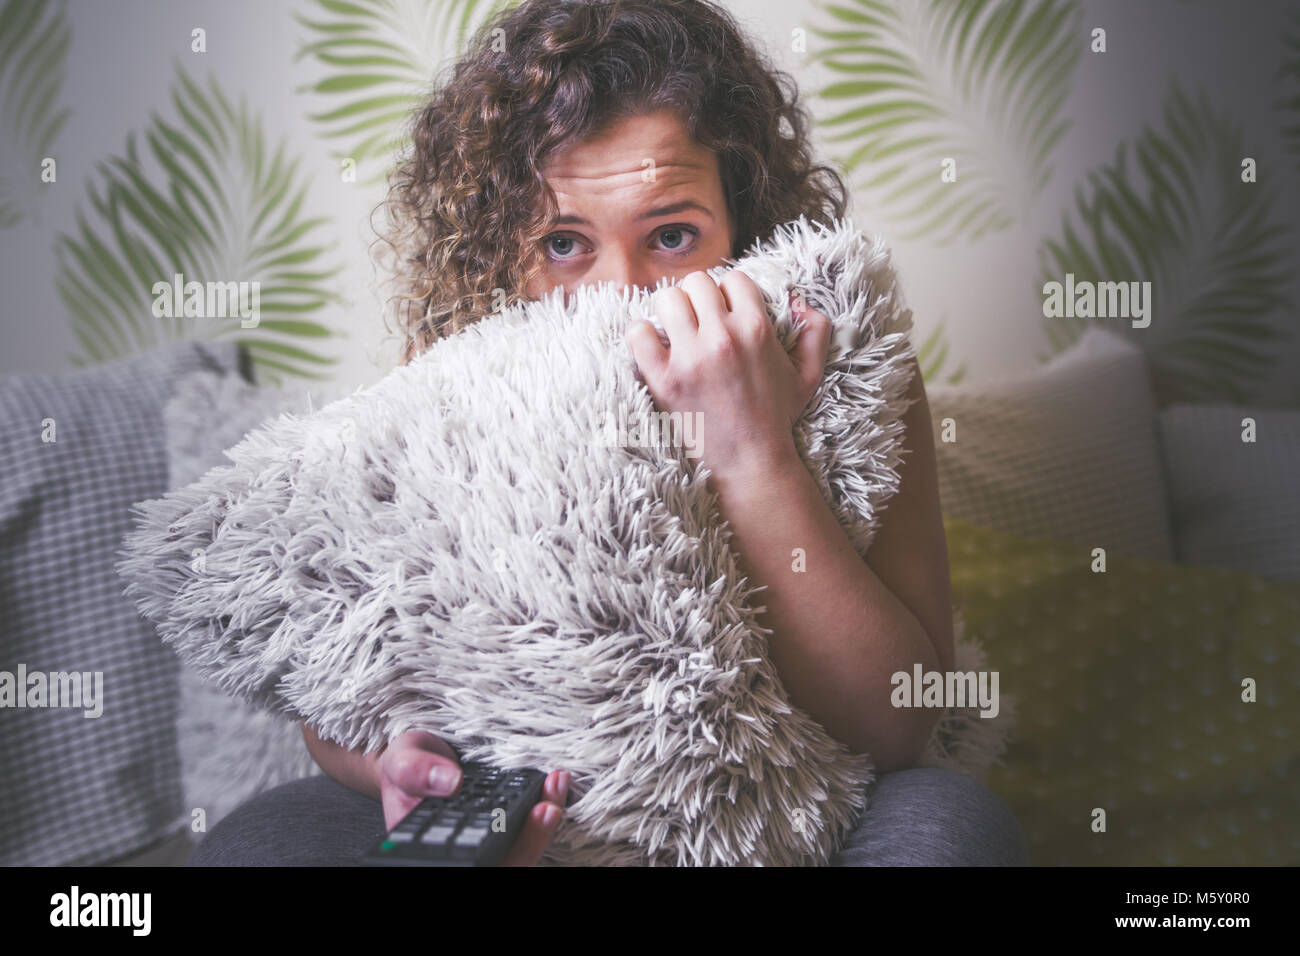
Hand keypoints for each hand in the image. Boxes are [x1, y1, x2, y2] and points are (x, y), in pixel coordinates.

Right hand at [376, 730, 569, 866]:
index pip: (464, 862)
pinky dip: (545, 812)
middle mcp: (464, 852)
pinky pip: (530, 833)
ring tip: (555, 786)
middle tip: (546, 808)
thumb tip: (450, 782)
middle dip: (530, 841)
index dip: (489, 856)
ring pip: (521, 853)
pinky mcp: (506, 828)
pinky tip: (555, 785)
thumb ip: (416, 770)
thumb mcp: (402, 760)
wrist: (419, 758)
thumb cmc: (409, 766)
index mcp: (432, 850)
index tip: (504, 826)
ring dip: (544, 826)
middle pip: (504, 863)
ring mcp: (488, 844)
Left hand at [625, 270, 830, 479]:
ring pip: (667, 299)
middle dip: (698, 299)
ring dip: (671, 312)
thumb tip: (798, 299)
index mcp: (757, 329)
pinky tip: (655, 349)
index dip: (728, 293)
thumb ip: (816, 331)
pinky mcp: (663, 380)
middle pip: (697, 282)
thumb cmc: (776, 416)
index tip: (725, 314)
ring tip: (677, 333)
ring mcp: (690, 359)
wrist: (750, 462)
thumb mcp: (808, 374)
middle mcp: (724, 338)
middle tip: (699, 323)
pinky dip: (642, 335)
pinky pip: (638, 332)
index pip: (733, 278)